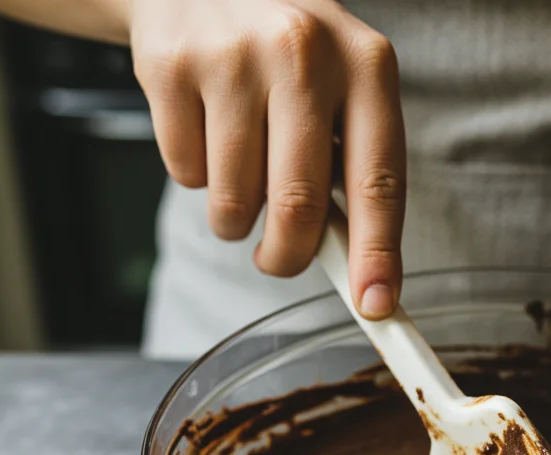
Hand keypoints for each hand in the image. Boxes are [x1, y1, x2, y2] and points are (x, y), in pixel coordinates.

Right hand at [129, 0, 404, 316]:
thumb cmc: (288, 53)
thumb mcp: (340, 87)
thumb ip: (353, 165)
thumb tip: (362, 271)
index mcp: (366, 64)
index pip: (380, 180)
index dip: (377, 253)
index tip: (376, 306)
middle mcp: (303, 52)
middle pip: (298, 206)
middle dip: (287, 256)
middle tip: (278, 260)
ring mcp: (232, 56)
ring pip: (235, 202)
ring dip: (236, 217)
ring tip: (240, 171)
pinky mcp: (170, 66)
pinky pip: (186, 175)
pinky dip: (195, 177)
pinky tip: (204, 129)